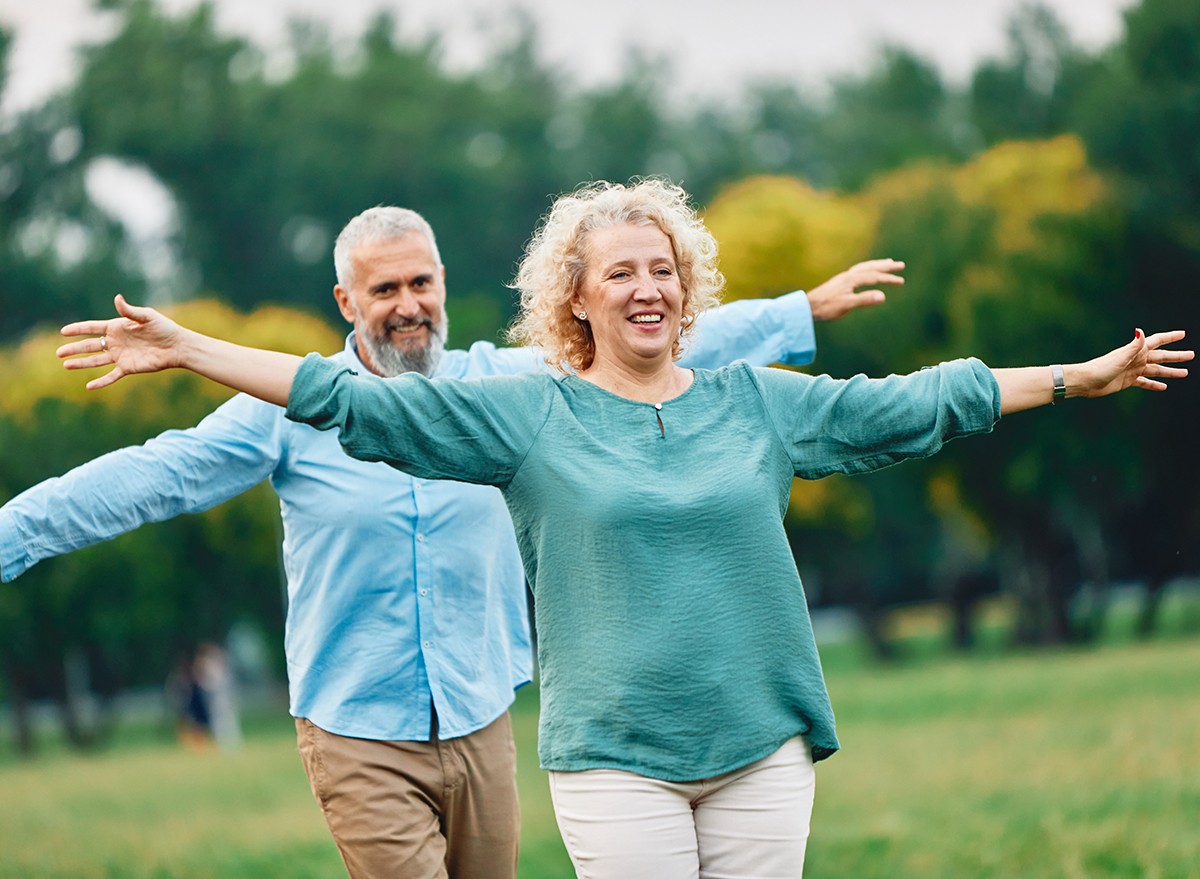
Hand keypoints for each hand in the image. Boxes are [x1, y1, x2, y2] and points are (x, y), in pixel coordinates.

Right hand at [57, 294, 184, 389]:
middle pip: (90, 345)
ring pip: (96, 361)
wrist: (177, 346)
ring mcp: (120, 356)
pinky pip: (112, 376)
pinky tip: (89, 386)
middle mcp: (116, 342)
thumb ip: (129, 311)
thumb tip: (116, 298)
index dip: (78, 329)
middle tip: (59, 353)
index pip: (92, 328)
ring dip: (81, 363)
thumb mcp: (146, 316)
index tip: (63, 331)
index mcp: (117, 327)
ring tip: (66, 365)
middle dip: (74, 349)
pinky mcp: (128, 368)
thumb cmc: (164, 328)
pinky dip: (101, 382)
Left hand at [806, 258, 904, 320]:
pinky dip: (867, 269)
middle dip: (886, 266)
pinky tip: (867, 273)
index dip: (888, 279)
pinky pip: (858, 271)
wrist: (807, 306)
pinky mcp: (840, 281)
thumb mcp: (846, 305)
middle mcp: (848, 275)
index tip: (901, 281)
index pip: (874, 277)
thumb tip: (883, 296)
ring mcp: (844, 277)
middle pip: (870, 267)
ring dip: (877, 265)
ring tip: (888, 263)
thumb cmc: (826, 307)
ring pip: (864, 267)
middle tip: (901, 265)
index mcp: (852, 280)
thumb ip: (864, 300)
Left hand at [1075, 329, 1191, 397]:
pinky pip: (1144, 383)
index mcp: (1136, 351)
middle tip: (1192, 355)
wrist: (1086, 382)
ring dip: (1170, 371)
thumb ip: (1133, 346)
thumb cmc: (1101, 368)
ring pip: (1156, 370)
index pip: (1157, 341)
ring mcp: (1132, 370)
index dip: (1170, 337)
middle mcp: (1136, 359)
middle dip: (1176, 356)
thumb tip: (1140, 331)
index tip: (1183, 334)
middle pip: (1161, 357)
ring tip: (1185, 373)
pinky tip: (1164, 387)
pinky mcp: (1127, 381)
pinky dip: (1154, 385)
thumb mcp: (1120, 357)